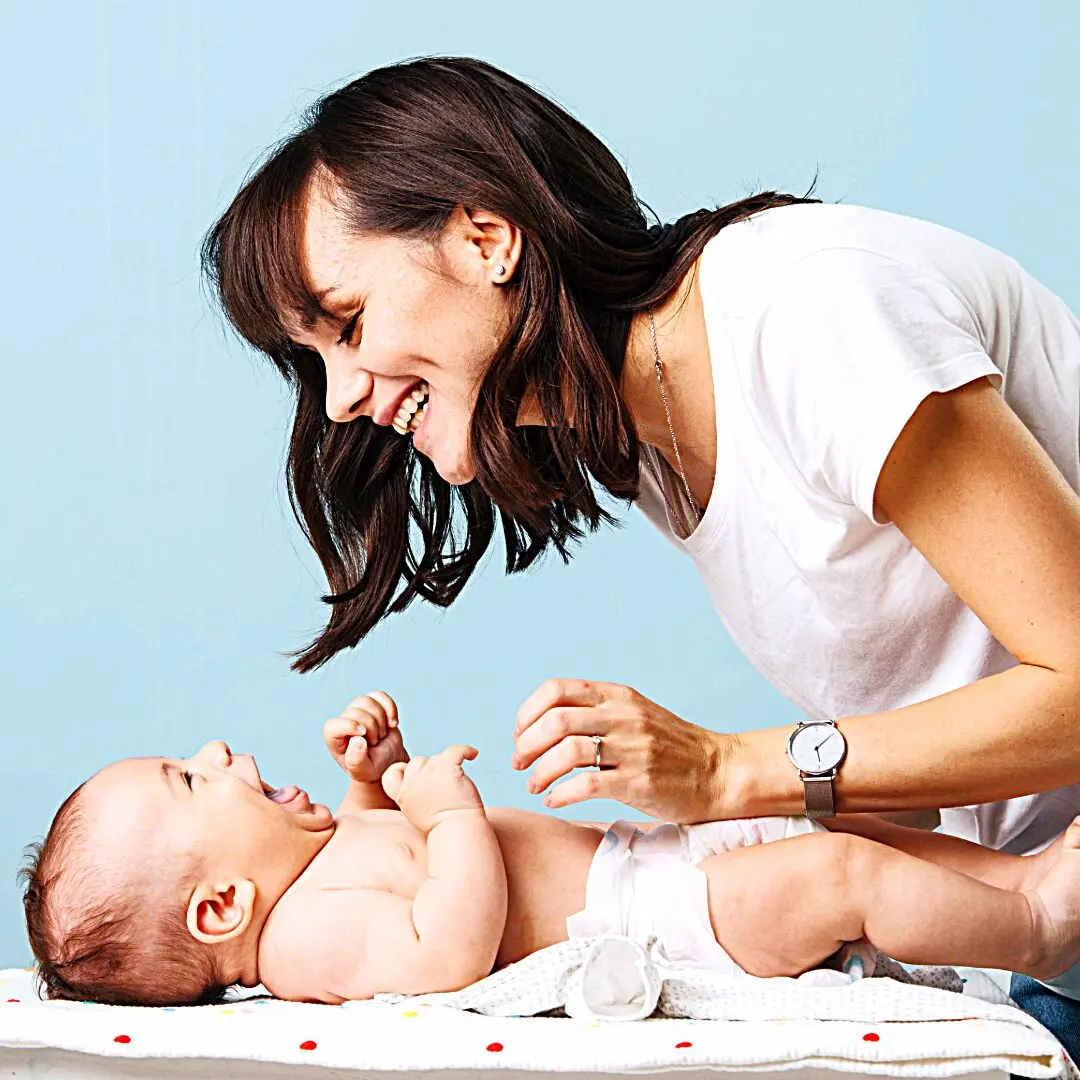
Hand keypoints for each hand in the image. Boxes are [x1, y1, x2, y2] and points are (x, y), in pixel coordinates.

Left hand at [324, 691, 407, 783]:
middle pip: (355, 711)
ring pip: (367, 701)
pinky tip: (393, 723)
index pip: (333, 726)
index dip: (349, 726)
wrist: (388, 761)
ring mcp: (358, 712)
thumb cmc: (372, 767)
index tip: (364, 735)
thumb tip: (357, 740)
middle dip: (372, 726)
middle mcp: (343, 723)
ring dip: (381, 718)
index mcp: (335, 740)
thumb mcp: (362, 771)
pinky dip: (390, 707)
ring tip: (382, 734)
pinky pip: (379, 695)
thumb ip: (356, 760)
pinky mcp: (373, 705)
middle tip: (376, 742)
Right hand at [381, 745, 483, 831]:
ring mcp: (429, 774)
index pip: (391, 774)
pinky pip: (455, 750)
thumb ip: (414, 795)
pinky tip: (473, 754)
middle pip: (417, 761)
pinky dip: (466, 750)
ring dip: (447, 765)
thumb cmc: (443, 827)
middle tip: (444, 783)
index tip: (416, 774)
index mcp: (403, 795)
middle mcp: (413, 783)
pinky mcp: (447, 769)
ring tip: (459, 780)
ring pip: (436, 758)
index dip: (402, 770)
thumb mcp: (417, 813)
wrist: (458, 832)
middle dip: (430, 769)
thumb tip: (423, 778)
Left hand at [512, 678, 734, 822]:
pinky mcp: (640, 782)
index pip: (557, 689)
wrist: (719, 771)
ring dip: (540, 771)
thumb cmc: (670, 747)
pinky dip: (560, 795)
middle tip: (519, 763)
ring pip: (566, 753)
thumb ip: (596, 710)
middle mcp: (624, 717)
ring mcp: (633, 749)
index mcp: (619, 695)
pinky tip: (555, 800)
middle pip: (555, 721)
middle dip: (526, 745)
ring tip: (534, 784)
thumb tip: (543, 722)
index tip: (520, 733)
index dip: (529, 711)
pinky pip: (586, 786)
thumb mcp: (635, 713)